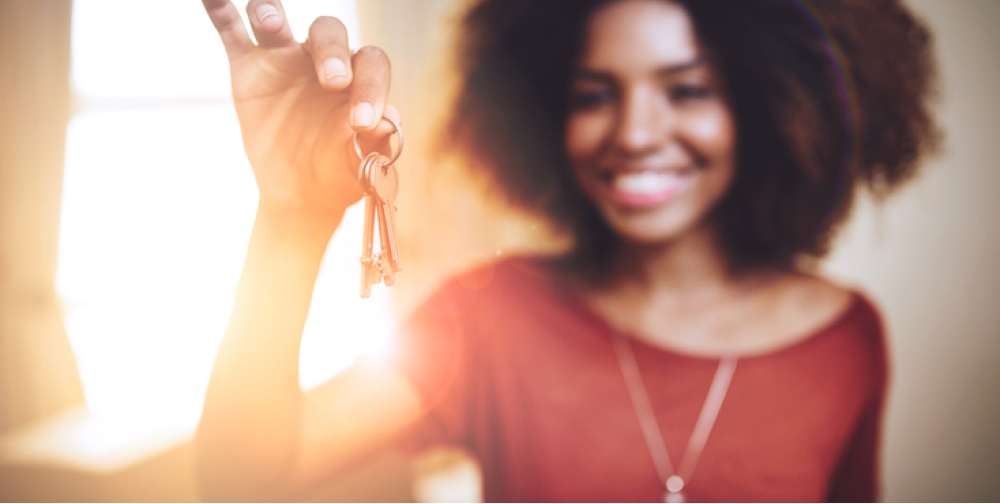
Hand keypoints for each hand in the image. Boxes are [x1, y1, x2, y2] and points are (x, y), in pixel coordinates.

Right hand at [203, 0, 398, 223]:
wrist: (301, 192)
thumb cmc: (339, 173)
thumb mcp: (360, 165)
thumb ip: (376, 143)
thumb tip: (390, 122)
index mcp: (358, 79)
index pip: (371, 64)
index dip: (371, 87)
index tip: (362, 123)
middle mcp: (323, 60)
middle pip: (329, 32)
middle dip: (332, 51)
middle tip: (333, 82)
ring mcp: (283, 59)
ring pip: (277, 22)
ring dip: (271, 13)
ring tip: (270, 22)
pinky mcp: (248, 66)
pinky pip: (230, 30)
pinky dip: (219, 8)